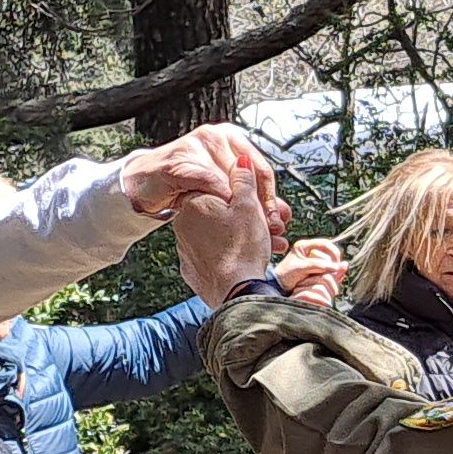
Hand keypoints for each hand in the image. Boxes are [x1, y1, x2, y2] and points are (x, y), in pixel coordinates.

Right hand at [121, 123, 273, 223]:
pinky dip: (216, 199)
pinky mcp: (180, 160)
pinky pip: (205, 181)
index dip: (272, 199)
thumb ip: (251, 197)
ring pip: (228, 180)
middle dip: (259, 206)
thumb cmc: (187, 184)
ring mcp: (197, 144)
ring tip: (247, 228)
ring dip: (240, 207)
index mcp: (233, 139)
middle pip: (248, 175)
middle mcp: (217, 136)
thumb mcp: (224, 189)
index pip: (262, 170)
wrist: (148, 184)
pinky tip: (221, 215)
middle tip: (268, 229)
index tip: (277, 222)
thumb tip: (283, 215)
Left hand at [169, 158, 280, 301]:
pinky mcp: (191, 270)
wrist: (236, 293)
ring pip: (216, 236)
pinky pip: (211, 256)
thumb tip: (241, 160)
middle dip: (244, 219)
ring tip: (264, 247)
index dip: (242, 197)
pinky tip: (245, 262)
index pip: (217, 189)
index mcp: (194, 202)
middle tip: (269, 227)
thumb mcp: (250, 206)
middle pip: (218, 213)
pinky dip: (227, 257)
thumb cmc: (244, 248)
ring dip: (239, 239)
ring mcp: (185, 249)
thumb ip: (244, 180)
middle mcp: (183, 224)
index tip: (259, 206)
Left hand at [276, 235, 348, 310]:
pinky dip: (330, 274)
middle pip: (329, 254)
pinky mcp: (314, 269)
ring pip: (329, 263)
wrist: (279, 286)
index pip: (325, 244)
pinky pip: (327, 270)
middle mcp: (309, 251)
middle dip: (332, 264)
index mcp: (303, 246)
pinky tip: (332, 279)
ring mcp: (312, 261)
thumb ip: (318, 265)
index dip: (333, 252)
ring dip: (331, 270)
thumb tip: (336, 267)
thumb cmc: (286, 275)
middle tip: (333, 273)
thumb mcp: (302, 268)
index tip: (336, 263)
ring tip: (329, 278)